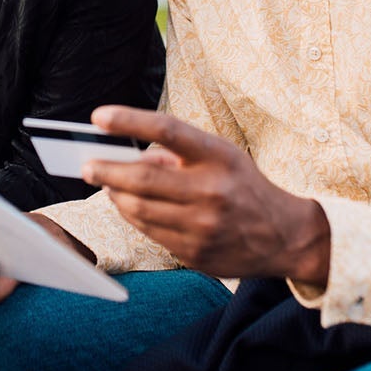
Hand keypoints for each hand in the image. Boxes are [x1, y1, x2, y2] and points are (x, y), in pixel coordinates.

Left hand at [83, 106, 330, 284]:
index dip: (130, 121)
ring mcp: (203, 226)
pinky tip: (131, 206)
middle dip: (106, 170)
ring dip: (116, 195)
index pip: (168, 130)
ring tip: (107, 184)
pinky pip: (149, 232)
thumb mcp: (222, 157)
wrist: (284, 236)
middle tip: (86, 165)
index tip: (98, 117)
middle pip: (143, 178)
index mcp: (218, 157)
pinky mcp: (195, 253)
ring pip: (138, 209)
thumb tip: (127, 156)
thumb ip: (178, 153)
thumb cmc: (243, 187)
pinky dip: (134, 216)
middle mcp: (211, 191)